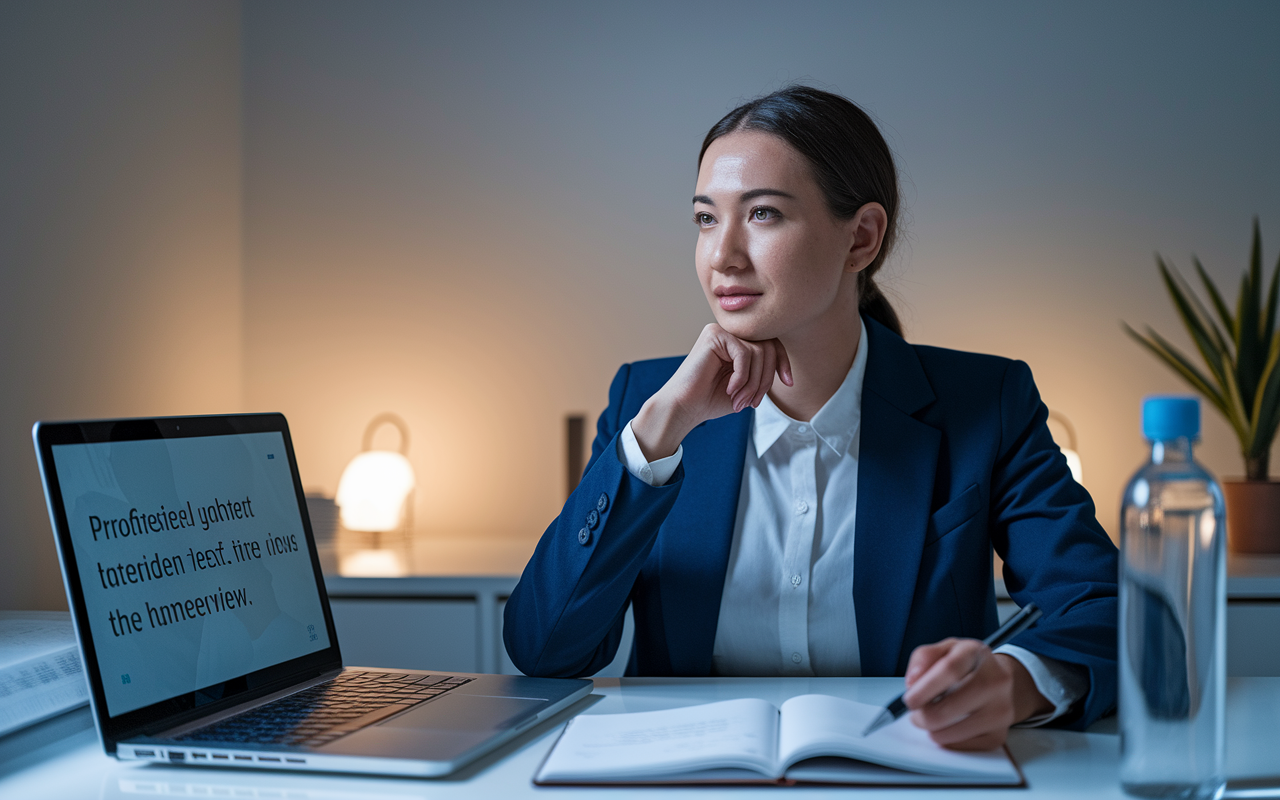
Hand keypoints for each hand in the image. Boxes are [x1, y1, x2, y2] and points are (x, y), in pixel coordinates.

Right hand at [631, 323, 791, 460]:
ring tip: (740, 401)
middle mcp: (730, 333)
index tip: (788, 382)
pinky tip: (730, 390)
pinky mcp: (714, 335)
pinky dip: (742, 376)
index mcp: (737, 343)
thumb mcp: (746, 387)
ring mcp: (722, 332)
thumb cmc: (711, 400)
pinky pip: (745, 354)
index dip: (783, 362)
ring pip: (758, 352)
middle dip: (766, 379)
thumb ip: (762, 373)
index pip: (771, 344)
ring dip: (753, 383)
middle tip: (754, 402)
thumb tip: (784, 368)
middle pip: (768, 347)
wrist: (684, 408)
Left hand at [902, 638, 1052, 750]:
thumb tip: (913, 682)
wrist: (999, 679)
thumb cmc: (966, 665)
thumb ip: (924, 657)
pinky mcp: (999, 734)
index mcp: (976, 654)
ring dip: (932, 730)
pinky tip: (948, 726)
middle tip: (916, 714)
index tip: (909, 700)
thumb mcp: (945, 649)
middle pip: (948, 708)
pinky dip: (947, 740)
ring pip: (952, 732)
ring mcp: (1001, 709)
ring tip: (932, 718)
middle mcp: (995, 681)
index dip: (924, 688)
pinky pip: (961, 746)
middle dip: (923, 716)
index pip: (949, 670)